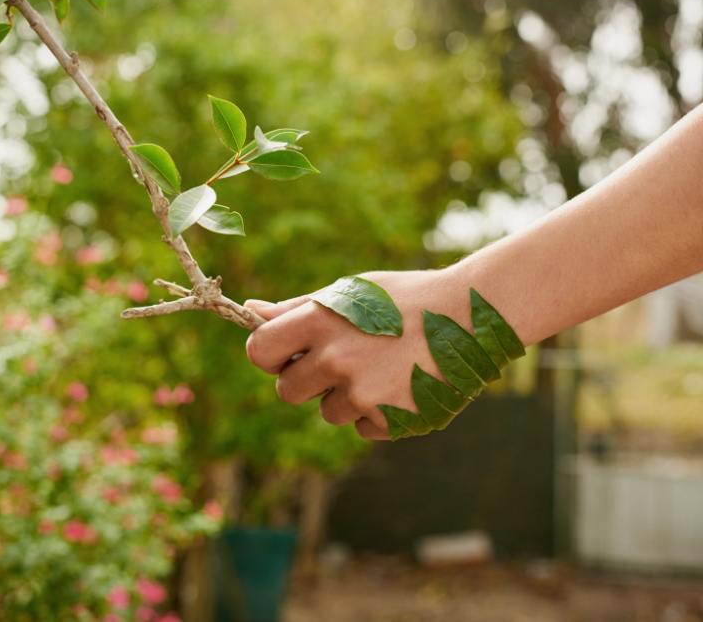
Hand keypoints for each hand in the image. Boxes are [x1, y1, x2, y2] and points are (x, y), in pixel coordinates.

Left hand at [244, 266, 468, 439]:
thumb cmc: (404, 298)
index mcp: (320, 321)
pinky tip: (404, 383)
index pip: (259, 351)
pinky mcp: (388, 421)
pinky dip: (378, 413)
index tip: (285, 354)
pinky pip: (363, 427)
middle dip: (305, 381)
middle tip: (341, 361)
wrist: (470, 315)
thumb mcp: (351, 292)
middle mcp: (335, 359)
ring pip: (328, 412)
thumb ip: (298, 308)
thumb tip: (251, 308)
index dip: (268, 355)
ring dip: (347, 397)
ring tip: (384, 366)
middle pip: (287, 391)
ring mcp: (362, 394)